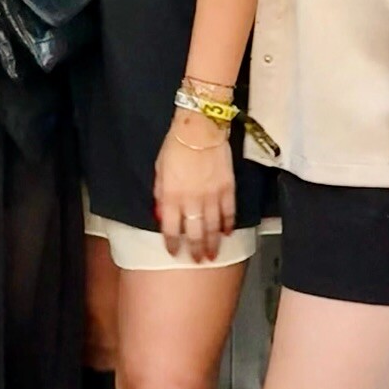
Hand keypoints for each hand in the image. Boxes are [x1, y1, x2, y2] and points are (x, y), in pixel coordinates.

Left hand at [154, 112, 235, 261]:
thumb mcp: (159, 170)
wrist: (200, 128)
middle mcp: (192, 200)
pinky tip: (227, 234)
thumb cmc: (175, 146)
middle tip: (198, 260)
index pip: (171, 229)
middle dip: (196, 249)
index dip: (173, 243)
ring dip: (213, 244)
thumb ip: (161, 195)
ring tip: (213, 255)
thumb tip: (162, 215)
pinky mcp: (228, 189)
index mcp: (172, 196)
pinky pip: (229, 213)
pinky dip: (228, 225)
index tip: (175, 252)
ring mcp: (212, 196)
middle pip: (194, 233)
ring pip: (213, 227)